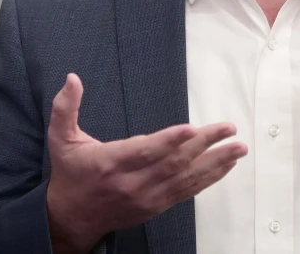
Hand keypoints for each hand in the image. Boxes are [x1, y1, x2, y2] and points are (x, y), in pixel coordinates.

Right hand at [45, 74, 247, 253]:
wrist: (70, 219)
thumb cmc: (69, 174)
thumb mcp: (60, 139)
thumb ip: (65, 108)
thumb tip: (72, 78)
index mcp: (109, 163)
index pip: (144, 152)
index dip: (169, 141)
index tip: (192, 129)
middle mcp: (131, 183)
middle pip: (173, 164)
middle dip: (205, 145)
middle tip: (229, 129)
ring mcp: (146, 197)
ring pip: (186, 179)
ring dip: (215, 163)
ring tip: (239, 149)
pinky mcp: (156, 206)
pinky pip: (187, 192)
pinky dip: (208, 179)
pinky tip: (226, 166)